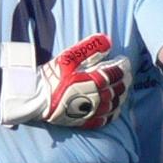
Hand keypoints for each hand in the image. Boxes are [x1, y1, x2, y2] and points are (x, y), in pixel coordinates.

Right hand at [0, 34, 130, 128]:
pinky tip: (114, 108)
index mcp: (94, 81)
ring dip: (121, 96)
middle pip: (118, 89)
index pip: (116, 73)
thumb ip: (90, 47)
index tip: (124, 61)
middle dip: (124, 80)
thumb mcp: (69, 56)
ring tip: (122, 89)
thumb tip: (108, 40)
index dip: (123, 67)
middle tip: (126, 74)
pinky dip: (113, 113)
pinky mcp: (85, 121)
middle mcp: (96, 98)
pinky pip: (105, 119)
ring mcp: (91, 111)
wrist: (36, 98)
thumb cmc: (52, 75)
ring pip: (114, 104)